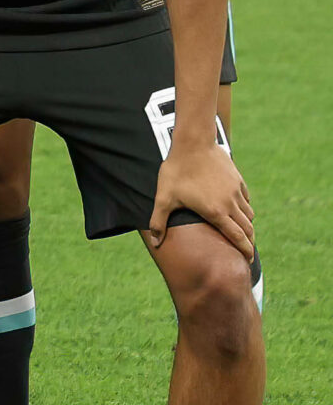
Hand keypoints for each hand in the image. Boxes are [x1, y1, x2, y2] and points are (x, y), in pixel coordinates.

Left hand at [148, 136, 254, 258]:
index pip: (237, 237)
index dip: (245, 251)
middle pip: (248, 229)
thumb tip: (155, 242)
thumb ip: (158, 221)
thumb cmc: (176, 171)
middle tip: (246, 252)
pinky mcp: (238, 180)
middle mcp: (231, 204)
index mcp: (216, 212)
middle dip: (249, 242)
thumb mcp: (164, 198)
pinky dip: (245, 209)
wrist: (193, 143)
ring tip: (242, 233)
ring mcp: (236, 191)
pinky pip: (246, 199)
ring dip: (247, 226)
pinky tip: (237, 210)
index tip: (247, 261)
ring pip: (249, 215)